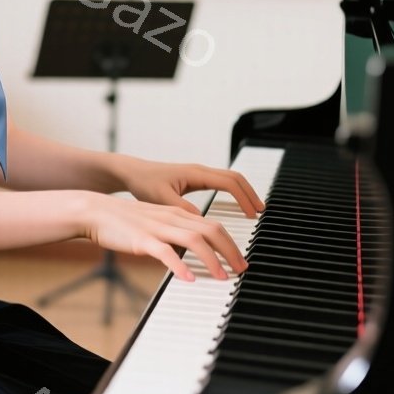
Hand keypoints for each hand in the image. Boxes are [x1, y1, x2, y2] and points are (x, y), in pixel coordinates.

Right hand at [79, 193, 247, 282]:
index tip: (240, 260)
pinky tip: (187, 278)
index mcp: (178, 214)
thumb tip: (192, 252)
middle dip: (230, 251)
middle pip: (211, 230)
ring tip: (221, 276)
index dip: (231, 243)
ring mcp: (158, 228)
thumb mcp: (156, 223)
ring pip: (194, 239)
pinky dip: (179, 265)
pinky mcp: (142, 239)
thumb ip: (175, 234)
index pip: (213, 225)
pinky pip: (165, 252)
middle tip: (241, 269)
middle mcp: (172, 218)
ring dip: (212, 259)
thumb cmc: (125, 220)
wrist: (96, 211)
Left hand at [118, 157, 264, 219]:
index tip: (252, 213)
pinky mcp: (194, 180)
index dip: (244, 197)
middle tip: (260, 212)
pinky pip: (221, 183)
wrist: (132, 173)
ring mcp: (198, 174)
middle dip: (250, 194)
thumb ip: (182, 209)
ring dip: (243, 192)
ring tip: (253, 209)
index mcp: (196, 173)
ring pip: (229, 179)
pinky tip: (234, 205)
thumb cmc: (144, 183)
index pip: (229, 182)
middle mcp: (200, 171)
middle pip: (235, 178)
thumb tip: (202, 221)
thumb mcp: (162, 199)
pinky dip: (233, 192)